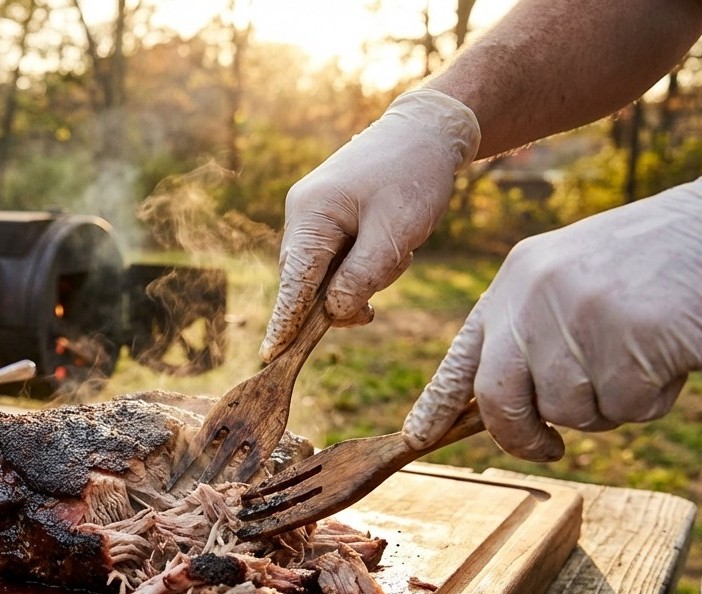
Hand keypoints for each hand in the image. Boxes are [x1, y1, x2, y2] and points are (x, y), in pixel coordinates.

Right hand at [260, 88, 480, 361]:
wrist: (429, 130)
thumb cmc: (414, 176)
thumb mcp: (395, 233)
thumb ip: (362, 277)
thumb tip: (333, 314)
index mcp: (311, 215)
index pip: (294, 281)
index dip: (285, 321)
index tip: (271, 355)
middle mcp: (302, 215)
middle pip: (308, 282)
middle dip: (344, 296)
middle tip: (379, 297)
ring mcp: (313, 215)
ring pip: (327, 273)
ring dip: (362, 276)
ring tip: (400, 247)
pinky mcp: (329, 217)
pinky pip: (338, 259)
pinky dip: (365, 263)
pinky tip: (393, 243)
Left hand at [403, 154, 701, 460]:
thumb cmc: (668, 260)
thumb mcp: (579, 277)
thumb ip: (537, 328)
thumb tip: (497, 403)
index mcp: (517, 278)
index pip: (464, 354)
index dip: (438, 403)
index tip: (416, 438)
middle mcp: (535, 294)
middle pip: (498, 398)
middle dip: (521, 436)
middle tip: (550, 448)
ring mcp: (579, 315)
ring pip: (569, 411)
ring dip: (610, 406)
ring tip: (644, 356)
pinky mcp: (629, 338)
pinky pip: (626, 408)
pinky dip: (653, 398)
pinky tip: (673, 354)